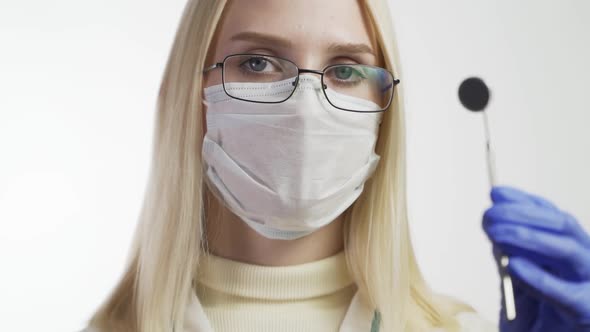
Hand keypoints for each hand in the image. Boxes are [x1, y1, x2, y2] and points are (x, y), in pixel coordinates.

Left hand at [482, 185, 589, 330]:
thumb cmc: (534, 316)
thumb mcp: (516, 276)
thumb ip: (508, 250)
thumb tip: (493, 218)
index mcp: (570, 250)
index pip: (552, 215)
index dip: (524, 201)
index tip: (496, 194)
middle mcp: (584, 262)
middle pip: (563, 226)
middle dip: (523, 214)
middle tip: (490, 215)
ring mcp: (589, 285)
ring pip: (569, 251)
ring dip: (529, 238)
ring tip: (497, 234)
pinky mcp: (587, 312)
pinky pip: (567, 294)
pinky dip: (540, 279)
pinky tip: (515, 267)